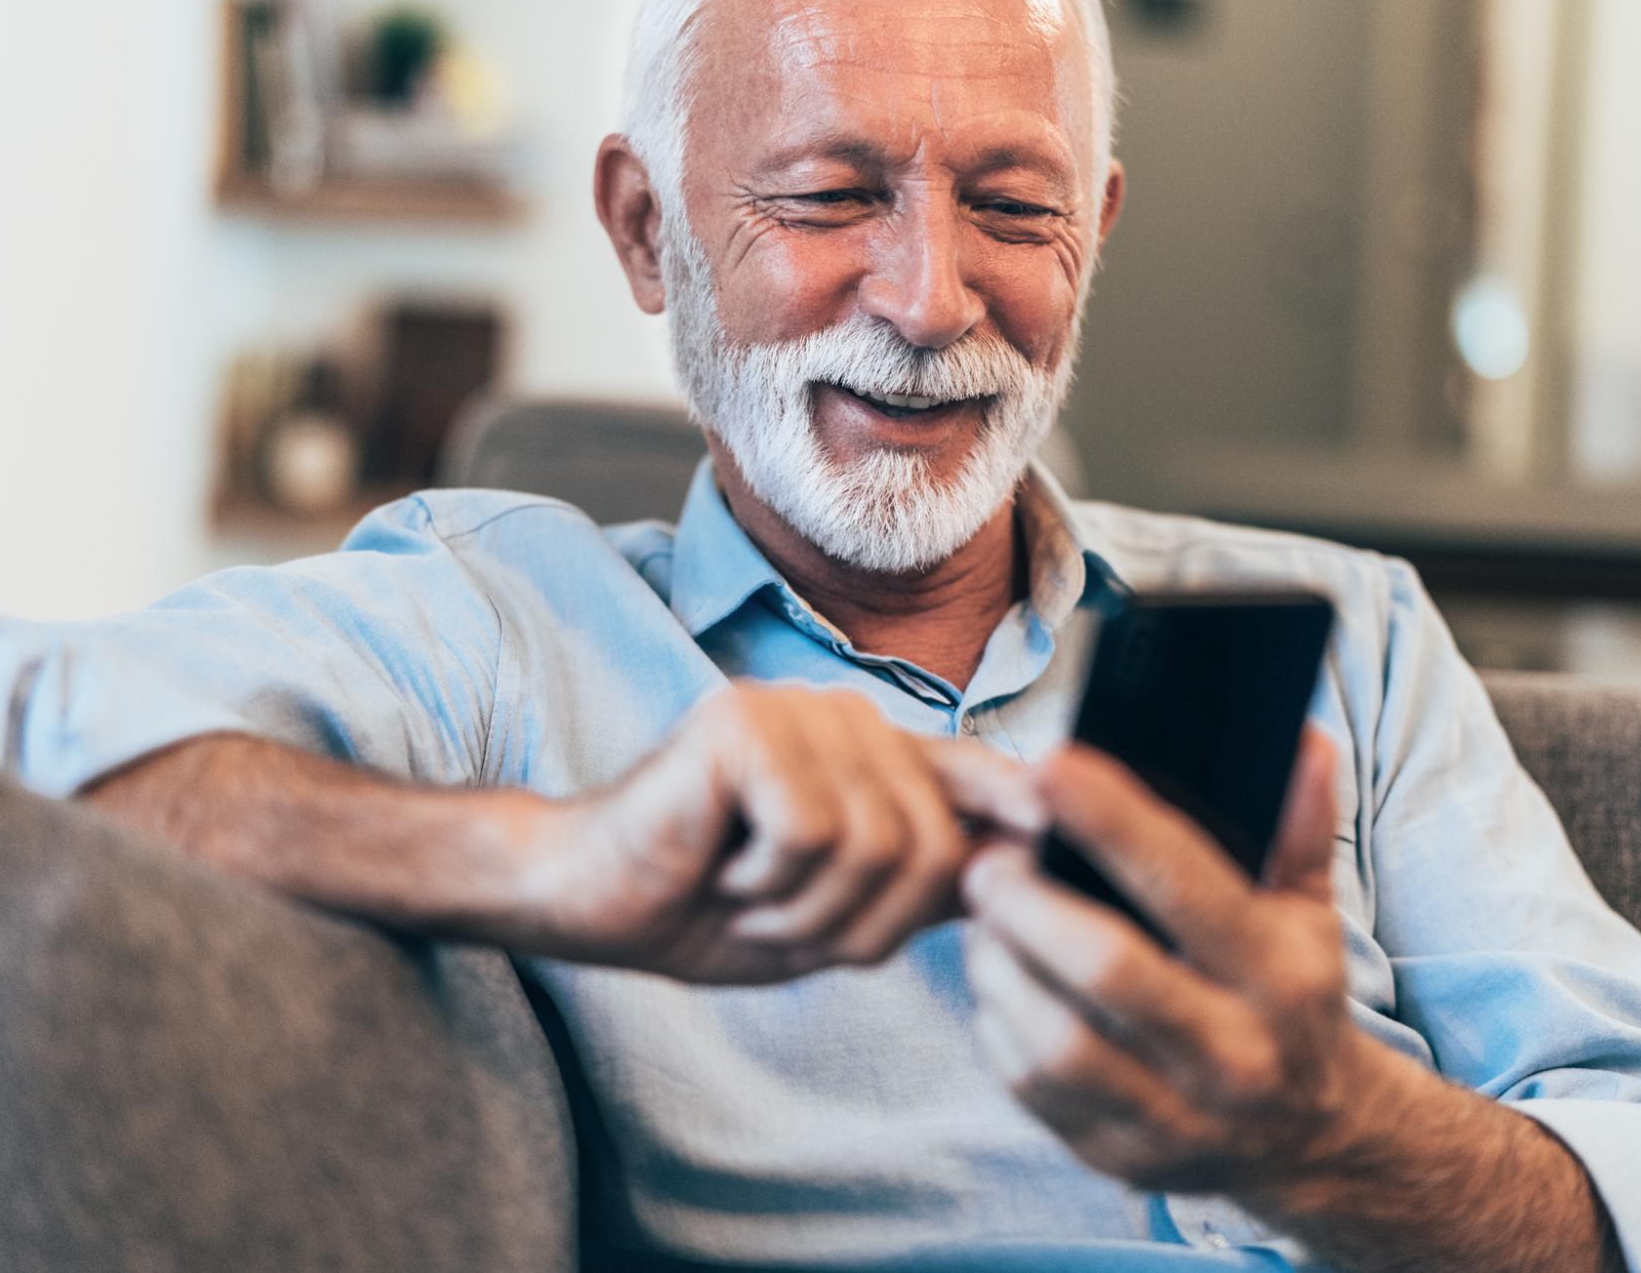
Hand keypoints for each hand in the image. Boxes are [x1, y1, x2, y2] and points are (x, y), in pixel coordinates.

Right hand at [524, 683, 1042, 983]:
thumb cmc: (705, 906)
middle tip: (788, 929)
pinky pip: (812, 832)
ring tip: (754, 901)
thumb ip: (920, 884)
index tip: (1054, 836)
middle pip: (933, 841)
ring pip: (878, 842)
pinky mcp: (745, 723)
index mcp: (870, 755)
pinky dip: (768, 885)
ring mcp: (795, 711)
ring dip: (811, 912)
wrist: (586, 899)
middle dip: (867, 923)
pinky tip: (722, 872)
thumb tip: (1023, 868)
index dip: (1019, 804)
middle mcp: (843, 717)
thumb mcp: (834, 912)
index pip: (972, 773)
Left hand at [962, 727, 1367, 1201]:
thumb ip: (1299, 826)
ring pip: (1057, 1042)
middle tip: (988, 858)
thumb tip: (1300, 738)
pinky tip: (997, 978)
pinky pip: (1033, 1089)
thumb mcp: (1308, 912)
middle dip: (1030, 903)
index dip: (1114, 821)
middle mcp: (1232, 1053)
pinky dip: (997, 1024)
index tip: (1051, 767)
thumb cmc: (1290, 996)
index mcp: (1279, 976)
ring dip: (1001, 966)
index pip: (1189, 886)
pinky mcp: (1119, 1157)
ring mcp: (1175, 1116)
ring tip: (984, 917)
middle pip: (1108, 970)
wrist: (1312, 1138)